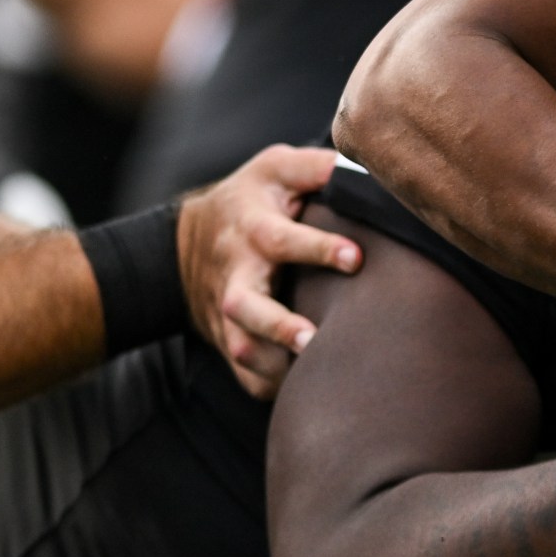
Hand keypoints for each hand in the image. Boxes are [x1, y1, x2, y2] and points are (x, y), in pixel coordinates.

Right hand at [179, 145, 361, 396]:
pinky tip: (303, 392)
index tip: (356, 257)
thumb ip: (316, 166)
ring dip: (275, 364)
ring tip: (313, 372)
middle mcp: (238, 274)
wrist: (188, 242)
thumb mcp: (275, 168)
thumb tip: (367, 164)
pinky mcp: (229, 339)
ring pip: (242, 346)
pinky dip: (268, 387)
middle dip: (277, 324)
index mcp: (254, 229)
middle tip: (314, 338)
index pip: (282, 239)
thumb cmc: (252, 199)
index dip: (318, 248)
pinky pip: (244, 375)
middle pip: (247, 306)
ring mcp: (229, 312)